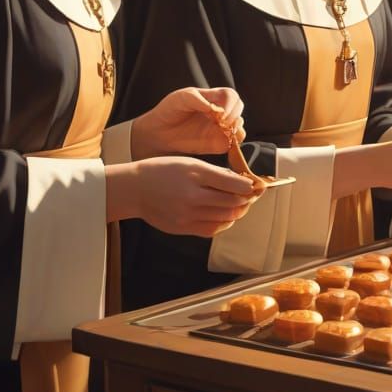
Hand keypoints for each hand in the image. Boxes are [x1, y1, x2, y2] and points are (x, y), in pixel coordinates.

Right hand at [112, 157, 257, 236]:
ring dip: (237, 212)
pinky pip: (212, 230)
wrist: (135, 189)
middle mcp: (193, 196)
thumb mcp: (190, 162)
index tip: (256, 185)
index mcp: (196, 174)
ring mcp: (188, 215)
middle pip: (232, 203)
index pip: (233, 183)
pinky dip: (224, 223)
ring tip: (240, 205)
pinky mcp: (183, 228)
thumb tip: (240, 181)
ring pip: (225, 218)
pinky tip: (225, 216)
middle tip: (252, 196)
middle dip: (247, 200)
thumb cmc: (163, 170)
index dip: (250, 186)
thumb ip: (215, 172)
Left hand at [131, 87, 244, 159]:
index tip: (220, 114)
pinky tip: (223, 142)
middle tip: (221, 124)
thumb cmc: (170, 110)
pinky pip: (234, 144)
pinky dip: (235, 143)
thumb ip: (197, 100)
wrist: (158, 132)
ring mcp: (220, 128)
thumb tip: (214, 108)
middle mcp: (220, 112)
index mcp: (213, 97)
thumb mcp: (180, 99)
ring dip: (237, 129)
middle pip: (239, 109)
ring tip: (223, 133)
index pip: (231, 96)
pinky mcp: (218, 144)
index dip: (230, 104)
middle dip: (234, 116)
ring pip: (240, 127)